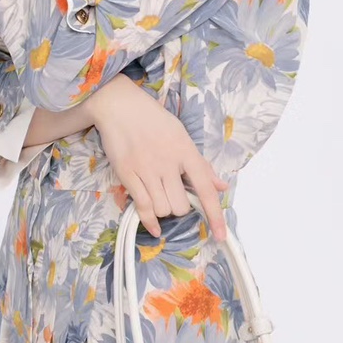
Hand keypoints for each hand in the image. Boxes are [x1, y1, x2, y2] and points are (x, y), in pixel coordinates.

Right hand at [89, 78, 228, 239]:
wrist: (120, 106)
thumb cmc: (154, 121)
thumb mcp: (182, 137)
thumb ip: (202, 165)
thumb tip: (222, 186)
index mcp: (186, 151)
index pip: (205, 189)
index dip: (215, 215)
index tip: (221, 236)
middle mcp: (168, 162)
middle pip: (180, 206)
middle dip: (179, 209)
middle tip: (173, 197)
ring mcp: (147, 169)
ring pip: (162, 209)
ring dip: (163, 210)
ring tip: (159, 196)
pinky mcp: (127, 174)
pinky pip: (142, 207)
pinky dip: (149, 222)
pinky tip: (154, 228)